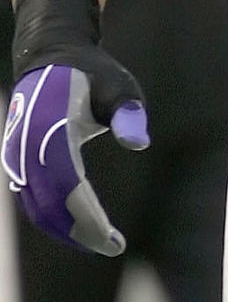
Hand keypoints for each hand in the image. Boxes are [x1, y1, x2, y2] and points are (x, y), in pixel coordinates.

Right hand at [3, 0, 149, 255]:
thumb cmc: (90, 72)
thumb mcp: (117, 84)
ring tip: (100, 240)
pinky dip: (53, 217)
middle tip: (111, 246)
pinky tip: (79, 225)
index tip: (114, 241)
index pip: (68, 188)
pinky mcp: (15, 161)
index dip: (89, 219)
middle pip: (50, 205)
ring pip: (37, 207)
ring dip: (66, 229)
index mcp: (50, 130)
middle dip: (80, 232)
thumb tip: (139, 143)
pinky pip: (32, 199)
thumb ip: (128, 112)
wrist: (51, 55)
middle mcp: (26, 147)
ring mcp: (16, 156)